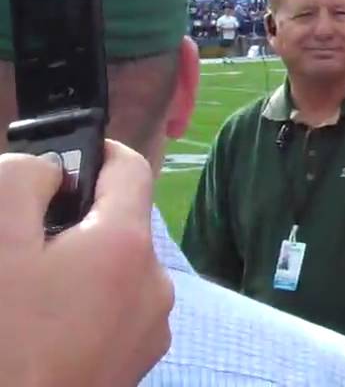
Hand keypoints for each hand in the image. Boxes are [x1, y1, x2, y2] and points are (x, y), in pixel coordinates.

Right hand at [0, 139, 173, 386]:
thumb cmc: (4, 337)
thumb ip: (24, 181)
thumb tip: (51, 172)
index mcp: (128, 245)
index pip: (131, 167)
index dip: (91, 153)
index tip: (53, 163)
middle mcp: (155, 283)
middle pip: (117, 224)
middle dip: (70, 222)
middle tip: (19, 244)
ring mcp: (149, 329)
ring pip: (113, 270)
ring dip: (74, 267)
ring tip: (25, 293)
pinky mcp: (134, 364)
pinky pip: (112, 311)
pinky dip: (81, 306)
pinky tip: (39, 328)